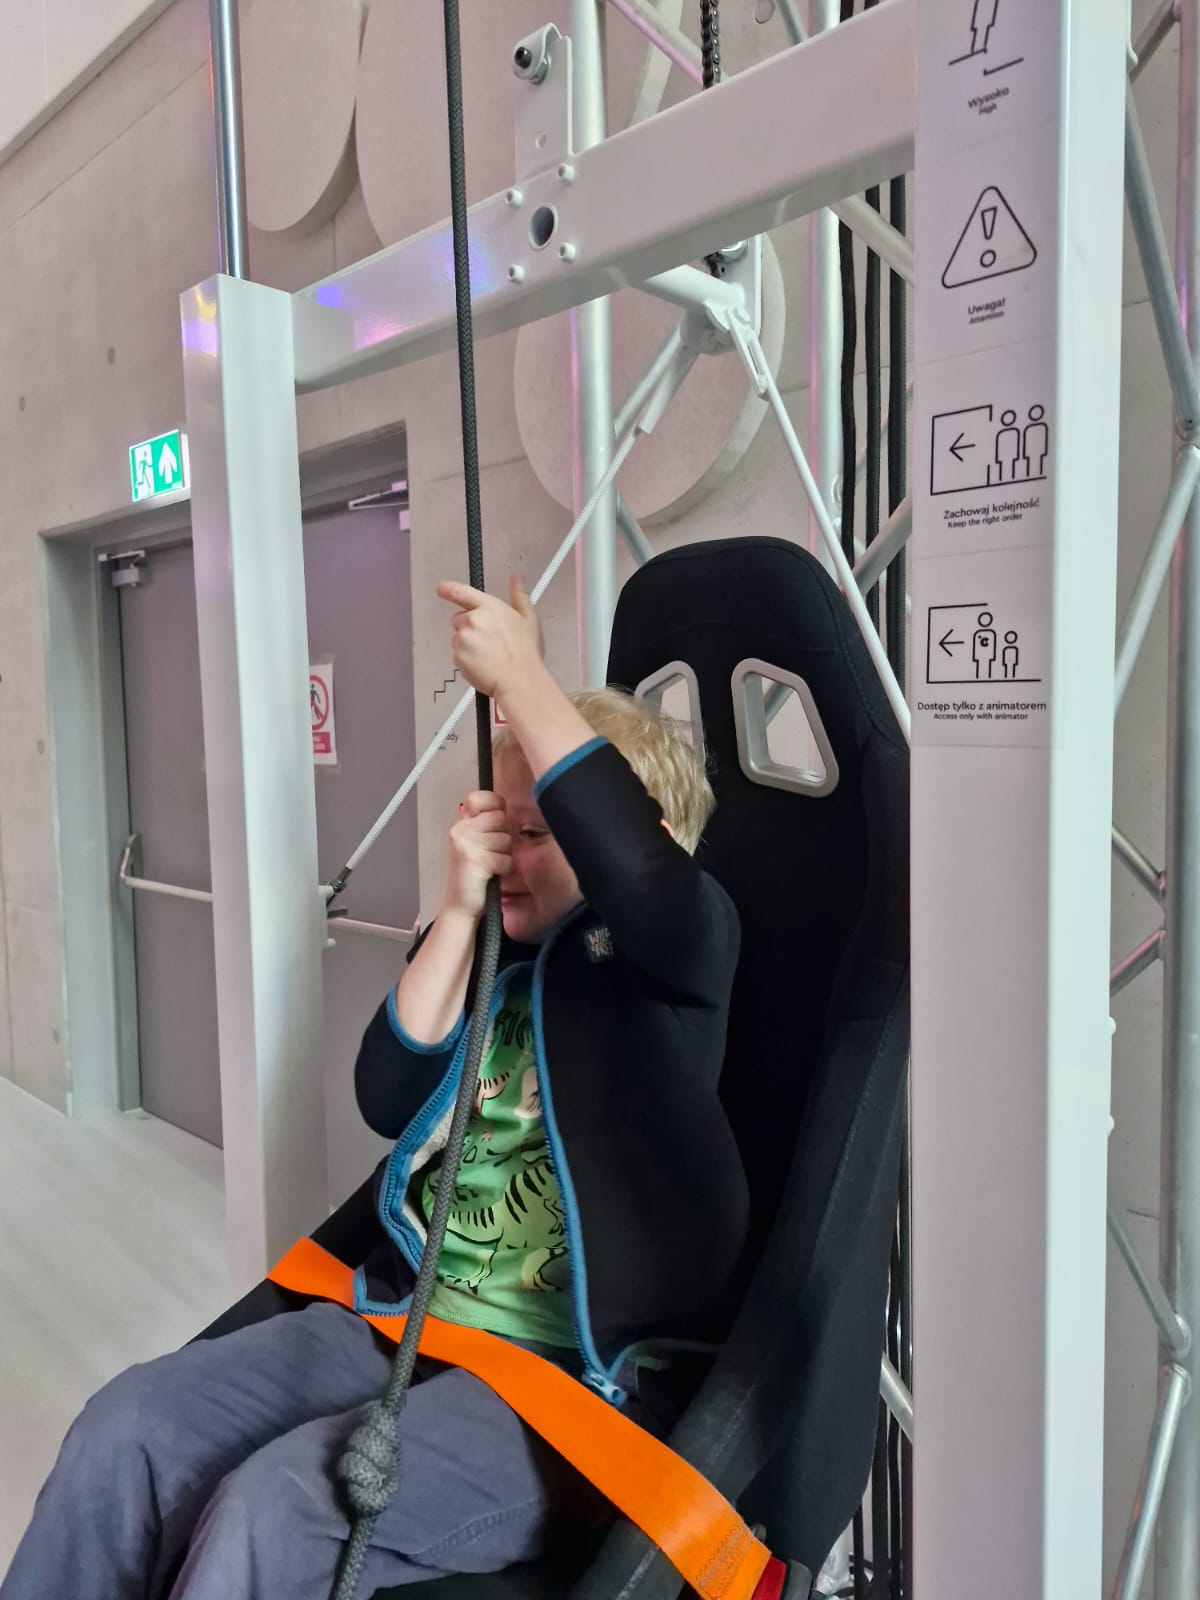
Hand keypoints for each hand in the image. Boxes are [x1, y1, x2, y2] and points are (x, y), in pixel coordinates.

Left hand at [436, 576, 542, 701]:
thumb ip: (518, 596)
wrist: (520, 680)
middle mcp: (473, 619)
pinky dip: (466, 659)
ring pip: (458, 638)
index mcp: (490, 607)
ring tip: (489, 655)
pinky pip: (457, 655)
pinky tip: (483, 664)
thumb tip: (514, 579)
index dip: (449, 589)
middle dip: (469, 627)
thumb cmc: (525, 653)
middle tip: (489, 641)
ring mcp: (463, 638)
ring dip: (468, 644)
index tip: (441, 588)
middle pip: (459, 619)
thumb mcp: (528, 619)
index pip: (462, 592)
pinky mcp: (457, 656)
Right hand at [443, 791, 510, 919]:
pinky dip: (503, 869)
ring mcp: (466, 844)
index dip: (495, 807)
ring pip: (505, 839)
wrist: (459, 905)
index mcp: (460, 823)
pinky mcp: (475, 860)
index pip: (480, 797)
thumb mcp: (475, 842)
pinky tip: (490, 875)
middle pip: (500, 818)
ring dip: (503, 855)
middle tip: (491, 852)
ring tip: (489, 864)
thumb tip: (504, 807)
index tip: (494, 824)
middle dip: (503, 836)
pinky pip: (505, 858)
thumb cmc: (473, 874)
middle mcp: (460, 829)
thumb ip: (485, 824)